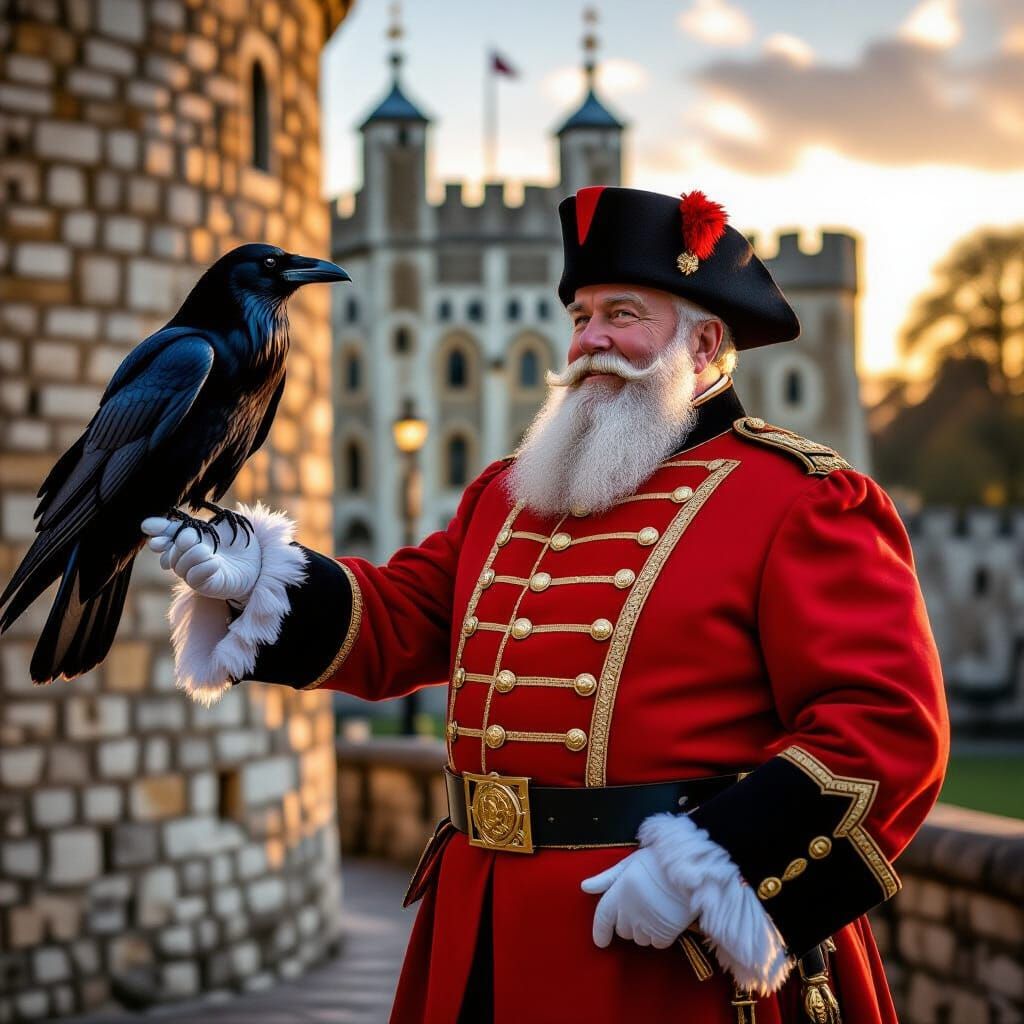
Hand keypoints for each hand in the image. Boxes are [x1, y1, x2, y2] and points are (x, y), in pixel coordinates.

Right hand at [141, 516, 261, 604]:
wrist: (260, 559)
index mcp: (188, 541)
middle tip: (190, 537)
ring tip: (207, 551)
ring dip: (191, 556)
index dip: (157, 532)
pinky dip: (202, 569)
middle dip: (177, 545)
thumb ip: (193, 522)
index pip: (166, 536)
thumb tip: (158, 524)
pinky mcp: (208, 586)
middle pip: (171, 554)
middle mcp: (188, 559)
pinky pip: (196, 580)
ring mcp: (196, 574)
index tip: (148, 527)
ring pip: (181, 567)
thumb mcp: (218, 524)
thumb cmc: (238, 541)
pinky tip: (215, 563)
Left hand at [581, 847, 696, 948]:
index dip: (600, 931)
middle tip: (640, 908)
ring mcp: (647, 925)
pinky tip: (666, 920)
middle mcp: (629, 912)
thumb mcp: (629, 863)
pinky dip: (660, 936)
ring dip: (643, 931)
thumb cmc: (658, 860)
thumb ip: (606, 878)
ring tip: (655, 912)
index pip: (602, 917)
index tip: (600, 942)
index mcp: (618, 893)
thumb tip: (584, 887)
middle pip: (622, 930)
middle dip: (627, 924)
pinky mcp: (665, 934)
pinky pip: (657, 943)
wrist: (690, 869)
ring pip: (639, 938)